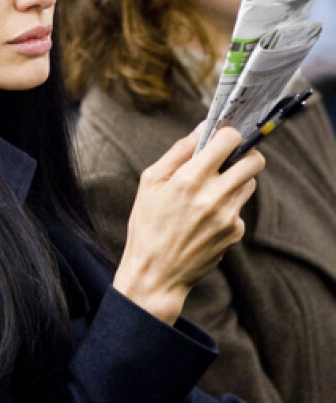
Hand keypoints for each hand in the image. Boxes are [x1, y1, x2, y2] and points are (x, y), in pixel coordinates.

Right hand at [113, 127, 263, 324]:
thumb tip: (202, 128)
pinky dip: (228, 206)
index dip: (227, 133)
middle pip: (254, 161)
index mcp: (190, 179)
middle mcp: (214, 196)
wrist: (156, 274)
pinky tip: (206, 217)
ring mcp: (229, 217)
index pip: (229, 140)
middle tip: (228, 159)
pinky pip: (240, 208)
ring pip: (250, 183)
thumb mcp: (150, 182)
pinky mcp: (235, 233)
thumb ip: (179, 151)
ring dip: (236, 179)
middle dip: (243, 154)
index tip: (221, 137)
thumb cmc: (147, 225)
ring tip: (211, 189)